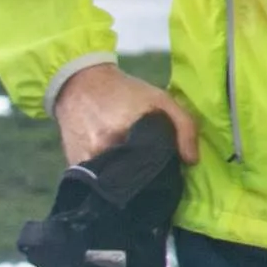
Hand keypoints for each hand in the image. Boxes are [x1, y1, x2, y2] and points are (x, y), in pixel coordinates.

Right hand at [54, 62, 199, 166]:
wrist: (80, 84)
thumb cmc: (126, 91)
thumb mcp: (161, 99)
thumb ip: (184, 126)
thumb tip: (192, 160)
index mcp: (125, 136)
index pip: (152, 169)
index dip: (162, 170)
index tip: (167, 166)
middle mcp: (102, 153)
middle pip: (132, 179)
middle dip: (145, 176)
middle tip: (151, 166)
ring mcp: (84, 162)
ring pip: (113, 182)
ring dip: (126, 178)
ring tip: (134, 165)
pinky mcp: (74, 166)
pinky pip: (96, 179)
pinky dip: (108, 175)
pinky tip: (116, 164)